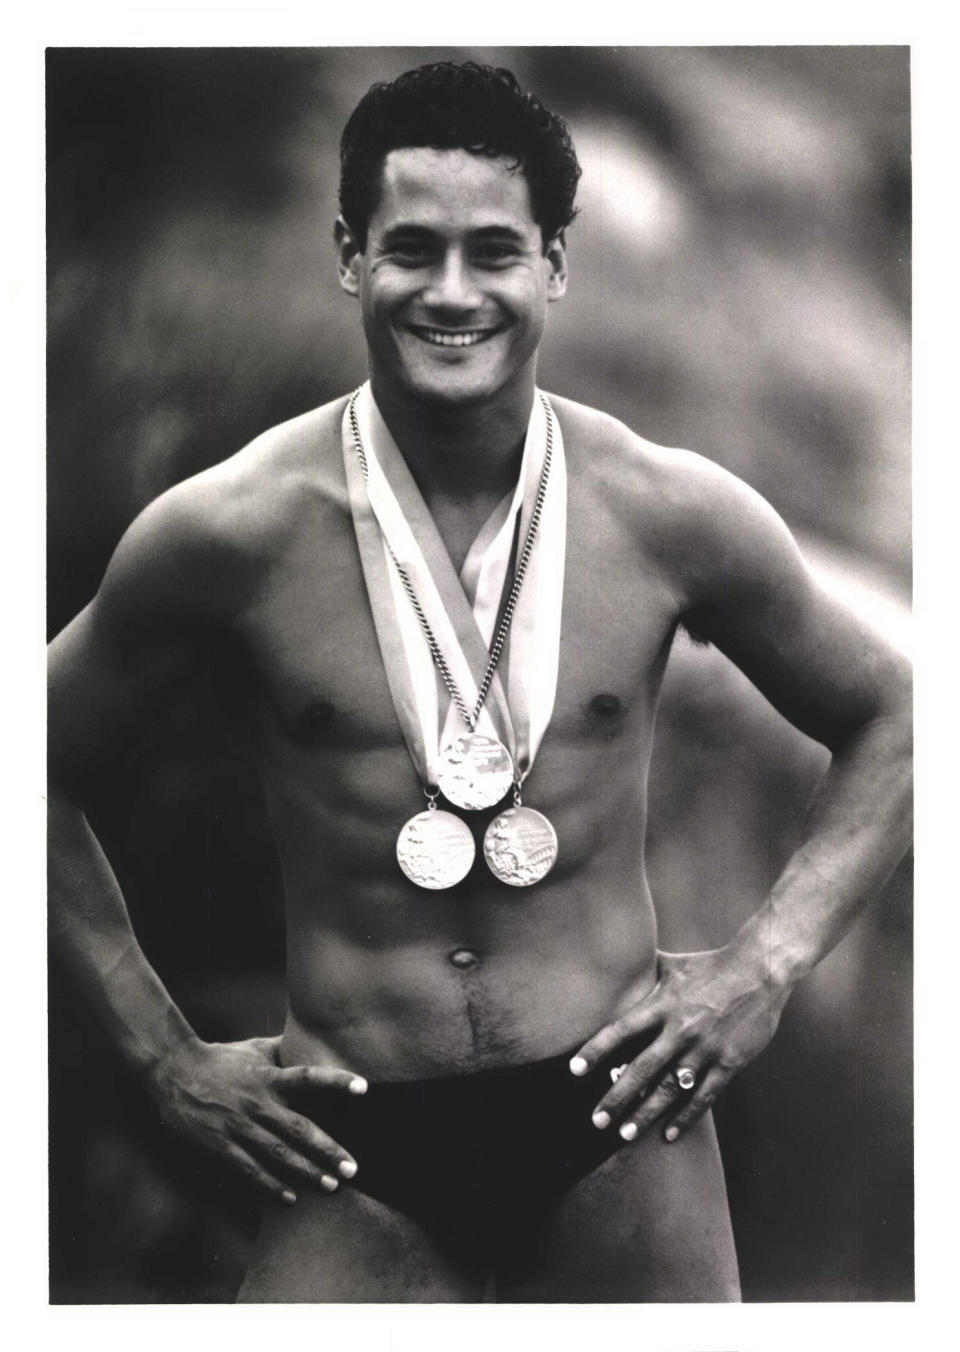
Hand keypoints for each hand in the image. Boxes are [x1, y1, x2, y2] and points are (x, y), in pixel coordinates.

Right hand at [145, 1034, 367, 1204]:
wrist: (173, 1070)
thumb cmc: (222, 1058)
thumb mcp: (255, 1049)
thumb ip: (285, 1050)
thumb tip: (314, 1038)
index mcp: (269, 1077)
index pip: (308, 1077)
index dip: (336, 1081)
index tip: (364, 1088)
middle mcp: (258, 1102)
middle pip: (298, 1128)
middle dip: (327, 1149)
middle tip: (353, 1168)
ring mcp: (238, 1125)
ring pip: (277, 1153)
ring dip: (305, 1171)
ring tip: (330, 1185)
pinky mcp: (220, 1144)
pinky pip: (249, 1169)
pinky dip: (270, 1185)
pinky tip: (290, 1198)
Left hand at [570, 946, 789, 1143]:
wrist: (759, 970)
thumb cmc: (711, 965)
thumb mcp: (673, 963)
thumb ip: (644, 969)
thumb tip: (615, 960)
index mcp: (663, 1004)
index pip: (621, 1030)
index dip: (596, 1050)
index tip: (574, 1071)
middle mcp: (680, 1029)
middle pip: (641, 1068)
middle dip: (616, 1096)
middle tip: (596, 1120)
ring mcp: (705, 1048)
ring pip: (670, 1088)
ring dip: (646, 1113)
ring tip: (625, 1134)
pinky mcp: (729, 1062)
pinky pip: (704, 1095)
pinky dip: (686, 1117)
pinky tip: (669, 1134)